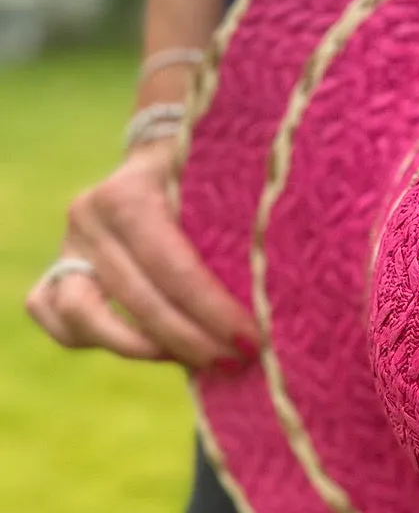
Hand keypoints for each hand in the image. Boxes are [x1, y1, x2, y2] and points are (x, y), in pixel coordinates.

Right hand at [25, 138, 257, 370]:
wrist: (167, 151)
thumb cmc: (208, 173)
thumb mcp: (224, 184)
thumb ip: (241, 227)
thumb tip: (271, 295)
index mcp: (129, 193)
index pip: (172, 267)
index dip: (213, 311)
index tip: (251, 340)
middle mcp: (89, 216)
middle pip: (139, 299)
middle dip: (193, 339)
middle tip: (236, 360)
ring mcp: (68, 244)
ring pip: (84, 317)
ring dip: (143, 349)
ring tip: (197, 360)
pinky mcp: (58, 267)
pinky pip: (52, 314)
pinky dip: (90, 339)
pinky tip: (150, 349)